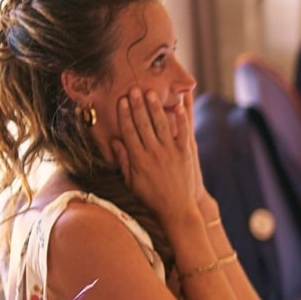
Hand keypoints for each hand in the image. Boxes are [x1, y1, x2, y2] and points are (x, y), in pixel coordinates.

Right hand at [110, 88, 200, 223]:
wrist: (176, 210)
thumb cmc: (150, 197)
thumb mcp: (131, 181)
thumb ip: (123, 161)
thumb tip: (114, 141)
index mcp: (138, 159)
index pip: (129, 131)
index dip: (124, 115)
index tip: (121, 101)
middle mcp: (154, 153)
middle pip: (143, 124)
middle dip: (138, 105)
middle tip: (134, 89)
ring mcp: (171, 153)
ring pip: (162, 125)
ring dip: (156, 107)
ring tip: (151, 93)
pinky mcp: (186, 154)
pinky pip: (183, 133)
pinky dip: (181, 119)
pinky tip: (178, 106)